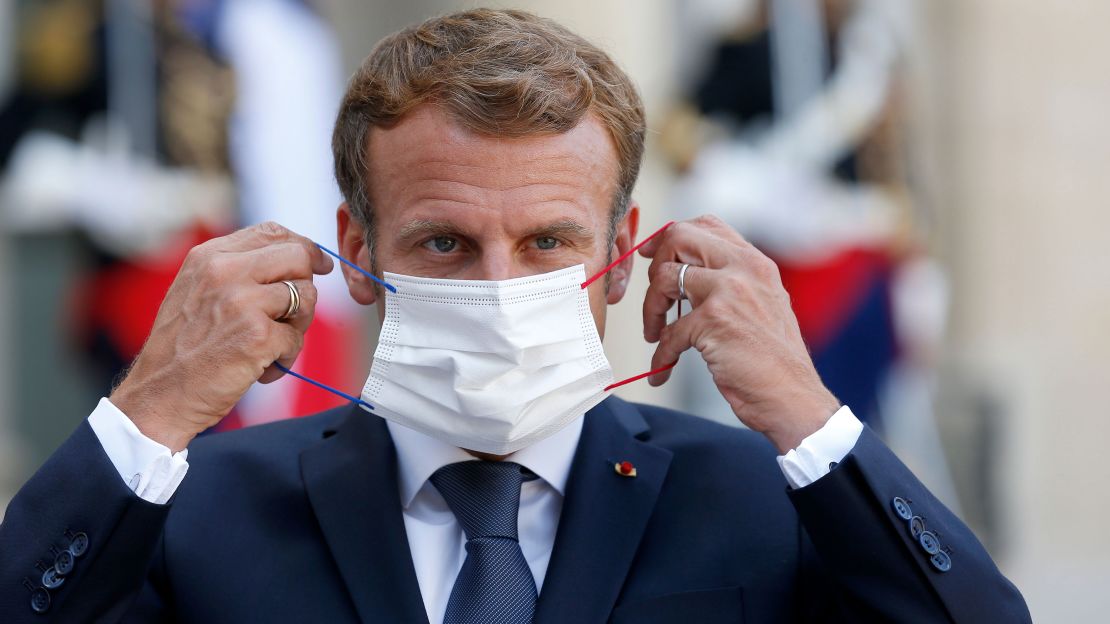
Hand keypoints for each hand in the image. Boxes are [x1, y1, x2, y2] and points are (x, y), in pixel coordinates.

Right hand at [109, 222, 333, 451]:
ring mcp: (242, 301)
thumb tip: (297, 258)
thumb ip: (237, 269)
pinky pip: (296, 339)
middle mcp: (225, 271)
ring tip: (269, 347)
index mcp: (209, 256)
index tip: (318, 265)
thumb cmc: (182, 349)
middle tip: (293, 316)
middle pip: (299, 257)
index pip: (272, 232)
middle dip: (305, 287)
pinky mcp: (258, 335)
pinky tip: (261, 370)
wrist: (158, 396)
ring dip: (297, 327)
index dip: (303, 247)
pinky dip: (285, 358)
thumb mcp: (197, 291)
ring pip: (305, 297)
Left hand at [639, 215, 840, 453]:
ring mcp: (729, 292)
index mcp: (755, 262)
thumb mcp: (762, 303)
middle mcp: (744, 268)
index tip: (652, 256)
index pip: (707, 225)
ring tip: (654, 334)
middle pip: (679, 237)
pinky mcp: (714, 321)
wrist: (793, 397)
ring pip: (664, 278)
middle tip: (655, 295)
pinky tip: (663, 370)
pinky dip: (660, 355)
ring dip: (650, 310)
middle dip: (655, 264)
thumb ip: (733, 281)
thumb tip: (688, 271)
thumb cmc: (773, 359)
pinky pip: (668, 332)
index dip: (670, 236)